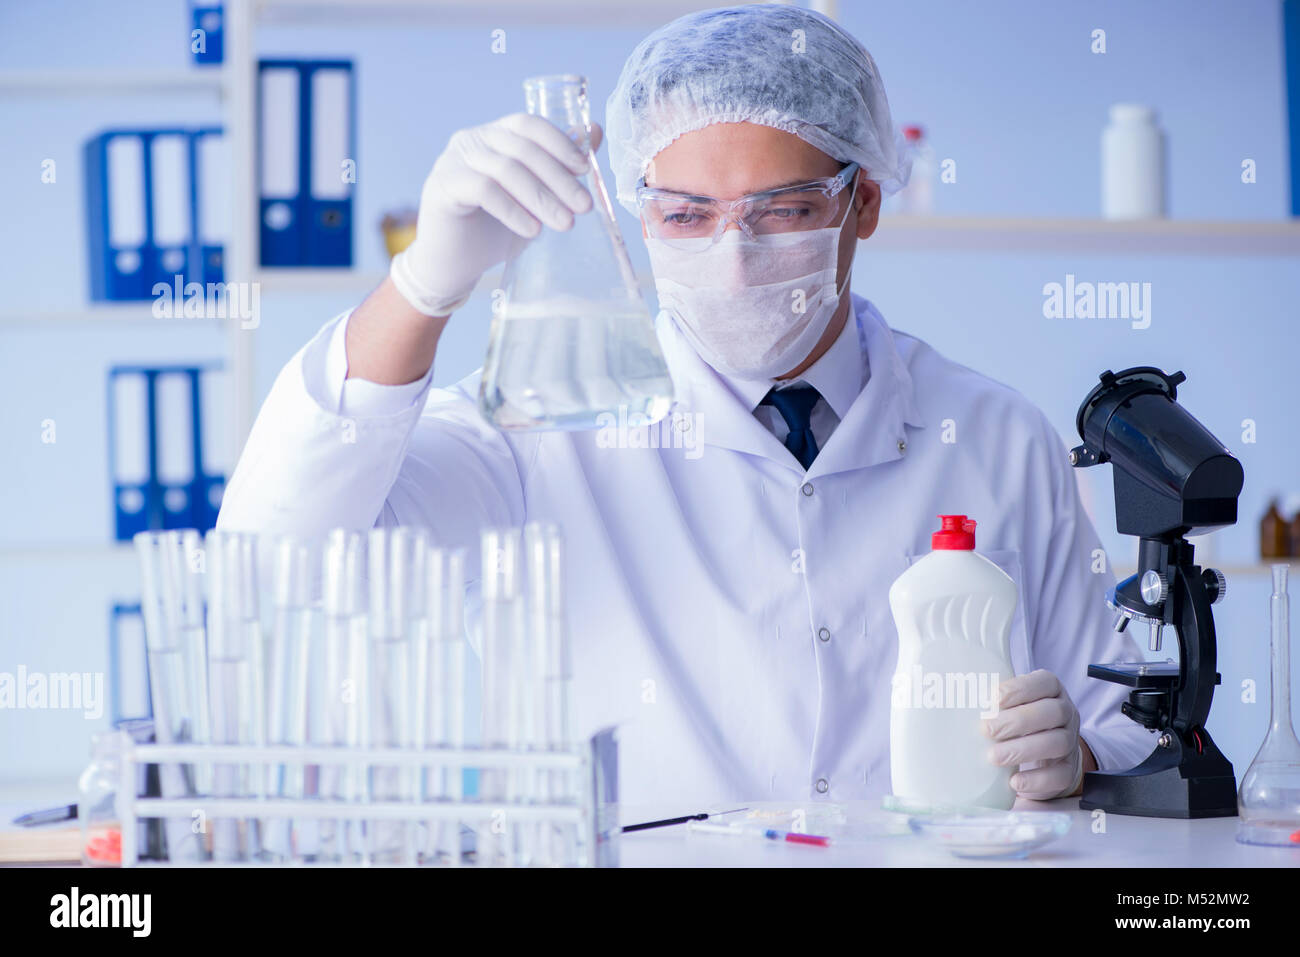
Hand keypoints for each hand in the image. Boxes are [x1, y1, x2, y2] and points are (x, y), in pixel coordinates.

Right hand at [390, 114, 600, 316]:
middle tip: (583, 207)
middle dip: (558, 178)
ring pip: (506, 169)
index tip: (584, 170)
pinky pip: (484, 190)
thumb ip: (559, 165)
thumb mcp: (534, 197)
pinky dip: (513, 210)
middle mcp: (472, 140)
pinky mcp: (443, 186)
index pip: (529, 124)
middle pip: (522, 148)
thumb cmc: (494, 228)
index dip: (559, 143)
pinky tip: (532, 230)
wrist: (453, 264)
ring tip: (564, 223)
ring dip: (541, 198)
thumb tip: (595, 131)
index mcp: (494, 135)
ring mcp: (453, 160)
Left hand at [982, 669, 1082, 799]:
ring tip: (993, 757)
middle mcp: (1066, 713)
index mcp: (1052, 691)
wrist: (1050, 756)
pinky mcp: (1068, 770)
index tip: (994, 698)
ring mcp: (1070, 742)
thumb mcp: (1012, 704)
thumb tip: (956, 694)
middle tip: (986, 730)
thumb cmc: (1021, 722)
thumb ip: (994, 699)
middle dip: (1017, 721)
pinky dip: (1035, 780)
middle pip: (1052, 713)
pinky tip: (1014, 781)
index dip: (1021, 688)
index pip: (1045, 682)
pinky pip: (1059, 775)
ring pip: (1056, 743)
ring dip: (1022, 750)